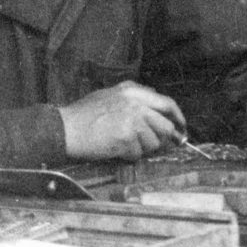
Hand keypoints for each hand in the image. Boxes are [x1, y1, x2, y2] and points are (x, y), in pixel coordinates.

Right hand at [59, 82, 184, 160]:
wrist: (65, 128)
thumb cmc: (83, 115)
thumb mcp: (110, 96)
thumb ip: (134, 100)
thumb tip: (157, 114)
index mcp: (132, 91)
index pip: (166, 103)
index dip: (177, 117)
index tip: (181, 128)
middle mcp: (135, 104)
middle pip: (165, 126)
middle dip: (160, 139)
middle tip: (149, 144)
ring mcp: (132, 121)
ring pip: (153, 143)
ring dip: (140, 148)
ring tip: (121, 143)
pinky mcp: (126, 138)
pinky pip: (137, 154)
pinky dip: (127, 156)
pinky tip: (114, 148)